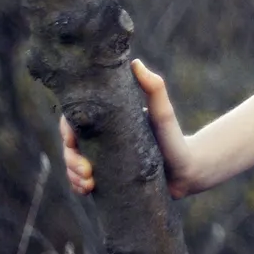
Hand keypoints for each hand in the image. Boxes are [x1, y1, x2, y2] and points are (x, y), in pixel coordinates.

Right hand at [61, 58, 199, 198]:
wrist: (187, 171)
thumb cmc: (174, 137)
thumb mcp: (162, 113)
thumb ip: (154, 88)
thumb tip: (134, 63)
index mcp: (108, 120)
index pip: (75, 120)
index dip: (66, 130)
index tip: (73, 142)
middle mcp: (101, 138)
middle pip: (70, 145)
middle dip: (70, 159)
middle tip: (86, 171)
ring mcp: (102, 158)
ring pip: (72, 165)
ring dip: (72, 175)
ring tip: (88, 184)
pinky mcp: (106, 178)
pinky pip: (82, 182)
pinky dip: (78, 186)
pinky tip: (86, 190)